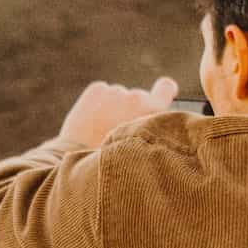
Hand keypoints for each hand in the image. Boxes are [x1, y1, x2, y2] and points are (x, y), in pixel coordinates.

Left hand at [55, 77, 177, 149]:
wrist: (81, 158)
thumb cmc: (114, 160)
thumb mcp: (141, 148)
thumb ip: (148, 128)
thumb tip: (149, 117)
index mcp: (153, 111)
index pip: (166, 87)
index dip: (163, 89)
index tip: (161, 90)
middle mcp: (137, 97)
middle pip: (137, 98)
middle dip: (129, 110)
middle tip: (116, 130)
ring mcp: (116, 91)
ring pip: (117, 96)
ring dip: (111, 107)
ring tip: (100, 129)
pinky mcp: (97, 89)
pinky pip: (101, 92)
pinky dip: (97, 102)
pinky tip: (91, 120)